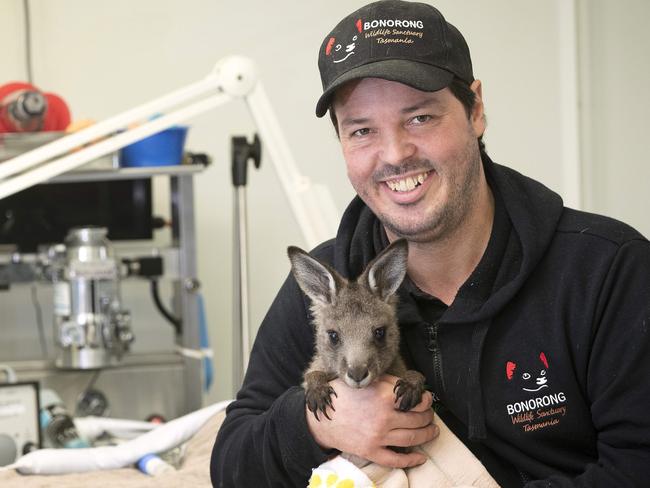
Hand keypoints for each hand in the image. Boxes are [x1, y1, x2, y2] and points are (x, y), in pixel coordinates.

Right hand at [305, 374, 437, 467]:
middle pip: (417, 419)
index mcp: (382, 397)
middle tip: (430, 415)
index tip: (427, 399)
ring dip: (426, 435)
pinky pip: (396, 459)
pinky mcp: (371, 451)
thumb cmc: (341, 396)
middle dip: (428, 416)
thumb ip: (387, 382)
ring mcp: (378, 437)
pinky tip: (420, 457)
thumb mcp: (364, 381)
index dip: (425, 400)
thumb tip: (407, 386)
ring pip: (412, 438)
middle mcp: (383, 418)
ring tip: (432, 431)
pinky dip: (411, 460)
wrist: (321, 417)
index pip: (414, 400)